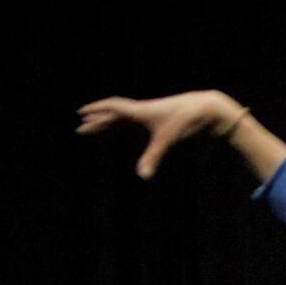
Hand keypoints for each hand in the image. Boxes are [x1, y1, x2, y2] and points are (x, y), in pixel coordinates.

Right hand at [76, 91, 243, 179]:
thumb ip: (153, 157)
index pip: (112, 107)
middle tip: (81, 127)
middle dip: (97, 121)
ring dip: (109, 123)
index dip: (96, 110)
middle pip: (114, 114)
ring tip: (96, 128)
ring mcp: (150, 113)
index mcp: (139, 111)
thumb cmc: (185, 121)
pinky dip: (125, 125)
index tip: (81, 114)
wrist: (204, 108)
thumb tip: (142, 177)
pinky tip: (122, 129)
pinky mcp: (159, 118)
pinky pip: (135, 121)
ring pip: (123, 117)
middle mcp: (142, 110)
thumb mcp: (167, 140)